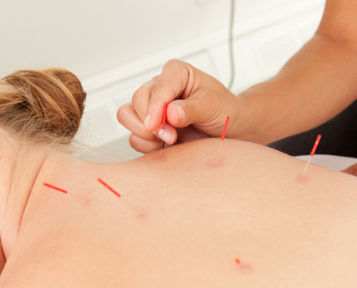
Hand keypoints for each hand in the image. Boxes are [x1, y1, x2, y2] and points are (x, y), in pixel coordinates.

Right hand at [116, 59, 245, 153]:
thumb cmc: (225, 111)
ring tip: (170, 139)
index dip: (154, 108)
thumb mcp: (213, 106)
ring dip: (145, 133)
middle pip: (137, 100)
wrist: (230, 131)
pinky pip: (134, 136)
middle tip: (172, 136)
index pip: (156, 88)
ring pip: (127, 116)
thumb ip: (191, 109)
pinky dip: (146, 144)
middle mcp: (161, 88)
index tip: (155, 126)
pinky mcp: (150, 127)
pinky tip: (165, 145)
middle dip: (151, 122)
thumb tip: (170, 113)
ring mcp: (153, 108)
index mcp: (176, 74)